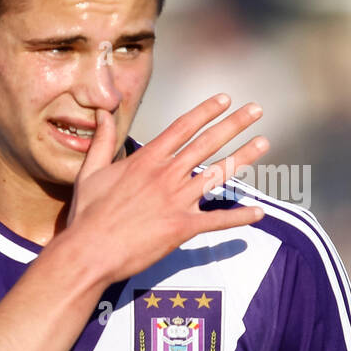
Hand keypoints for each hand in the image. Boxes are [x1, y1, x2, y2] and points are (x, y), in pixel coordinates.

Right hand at [63, 94, 268, 284]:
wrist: (89, 251)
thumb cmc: (87, 214)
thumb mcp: (91, 171)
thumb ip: (103, 140)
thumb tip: (103, 112)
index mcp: (146, 159)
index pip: (182, 127)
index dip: (206, 111)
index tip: (224, 99)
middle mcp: (166, 175)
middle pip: (207, 143)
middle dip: (234, 124)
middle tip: (256, 110)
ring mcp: (176, 201)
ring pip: (217, 174)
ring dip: (243, 157)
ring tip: (263, 142)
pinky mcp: (181, 227)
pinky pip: (216, 220)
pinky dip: (239, 217)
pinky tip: (258, 212)